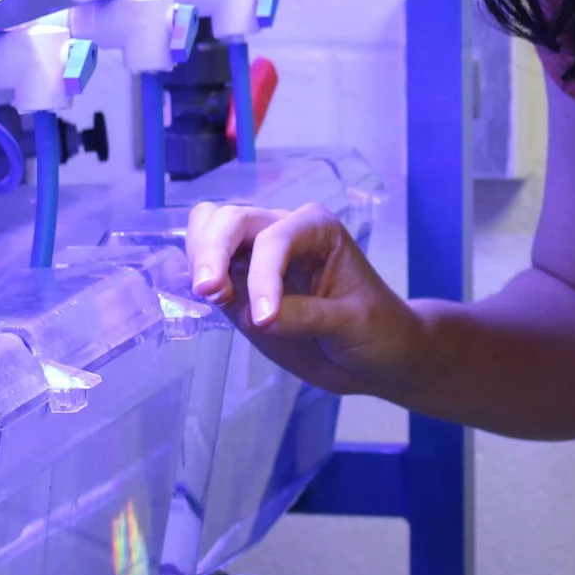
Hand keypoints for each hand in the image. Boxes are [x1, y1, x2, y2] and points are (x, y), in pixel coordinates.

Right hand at [184, 200, 426, 395]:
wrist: (378, 355)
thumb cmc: (377, 330)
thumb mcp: (352, 323)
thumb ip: (306, 316)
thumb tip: (258, 316)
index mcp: (316, 228)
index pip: (274, 239)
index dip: (262, 276)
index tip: (263, 321)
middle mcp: (284, 231)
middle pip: (231, 220)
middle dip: (213, 251)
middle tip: (210, 293)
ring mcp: (258, 256)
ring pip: (211, 227)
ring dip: (200, 256)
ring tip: (210, 294)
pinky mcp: (242, 285)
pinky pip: (208, 264)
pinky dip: (197, 273)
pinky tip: (206, 299)